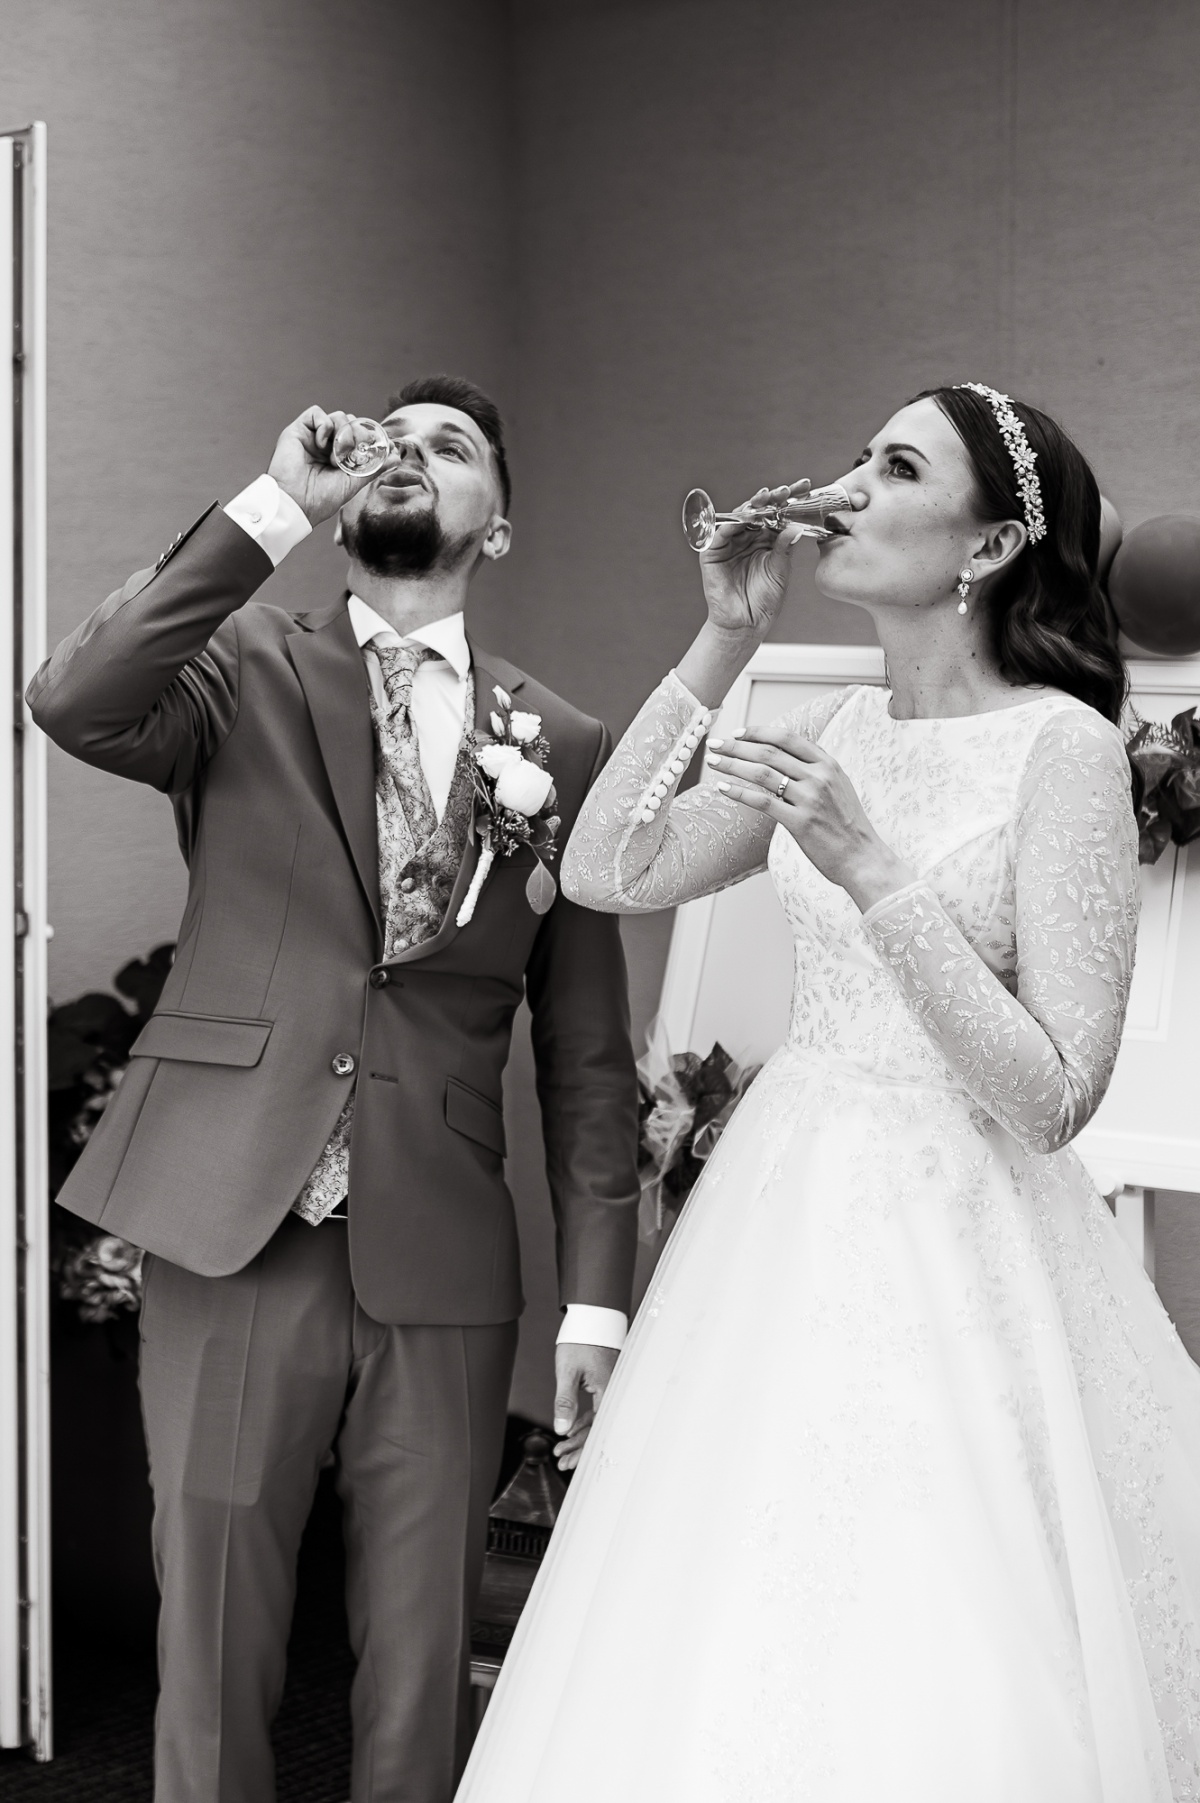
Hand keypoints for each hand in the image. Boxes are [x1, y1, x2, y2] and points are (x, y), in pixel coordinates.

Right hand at [267, 406, 400, 526]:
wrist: (296, 503)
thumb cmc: (321, 499)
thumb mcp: (353, 483)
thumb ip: (373, 468)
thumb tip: (396, 457)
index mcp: (339, 457)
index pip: (359, 435)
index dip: (368, 437)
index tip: (377, 447)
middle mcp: (327, 445)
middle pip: (351, 422)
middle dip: (358, 436)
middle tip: (351, 455)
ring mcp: (313, 437)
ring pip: (338, 416)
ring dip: (342, 434)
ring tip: (334, 457)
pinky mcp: (298, 430)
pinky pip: (316, 413)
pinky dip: (324, 425)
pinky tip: (322, 444)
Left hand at [552, 1342, 618, 1471]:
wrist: (591, 1317)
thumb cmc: (580, 1340)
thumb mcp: (568, 1371)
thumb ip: (565, 1401)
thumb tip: (562, 1429)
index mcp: (608, 1390)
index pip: (597, 1429)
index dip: (583, 1448)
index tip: (568, 1461)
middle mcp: (613, 1391)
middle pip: (599, 1428)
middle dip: (580, 1448)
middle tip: (562, 1462)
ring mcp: (611, 1388)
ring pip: (597, 1420)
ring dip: (580, 1437)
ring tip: (562, 1451)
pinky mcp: (606, 1384)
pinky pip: (597, 1409)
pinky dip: (583, 1422)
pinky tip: (570, 1431)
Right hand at [697, 480, 811, 640]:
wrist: (746, 623)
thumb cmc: (764, 600)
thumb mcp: (779, 570)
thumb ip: (784, 547)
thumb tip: (795, 526)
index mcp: (766, 540)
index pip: (777, 514)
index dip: (789, 500)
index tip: (805, 487)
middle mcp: (748, 537)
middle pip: (759, 510)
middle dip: (772, 498)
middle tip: (786, 490)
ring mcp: (730, 543)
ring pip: (740, 516)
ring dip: (753, 505)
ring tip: (767, 498)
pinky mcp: (713, 552)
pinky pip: (721, 532)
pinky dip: (732, 522)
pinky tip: (746, 515)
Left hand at [705, 721, 913, 907]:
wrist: (863, 858)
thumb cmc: (847, 825)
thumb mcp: (838, 787)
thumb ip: (814, 771)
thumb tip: (782, 760)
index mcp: (828, 764)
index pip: (788, 738)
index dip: (759, 732)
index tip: (738, 733)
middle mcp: (819, 777)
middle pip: (770, 752)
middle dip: (737, 746)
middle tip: (716, 744)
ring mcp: (810, 799)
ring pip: (763, 773)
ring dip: (733, 765)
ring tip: (714, 763)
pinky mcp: (800, 822)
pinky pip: (763, 802)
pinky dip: (740, 793)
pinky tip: (723, 789)